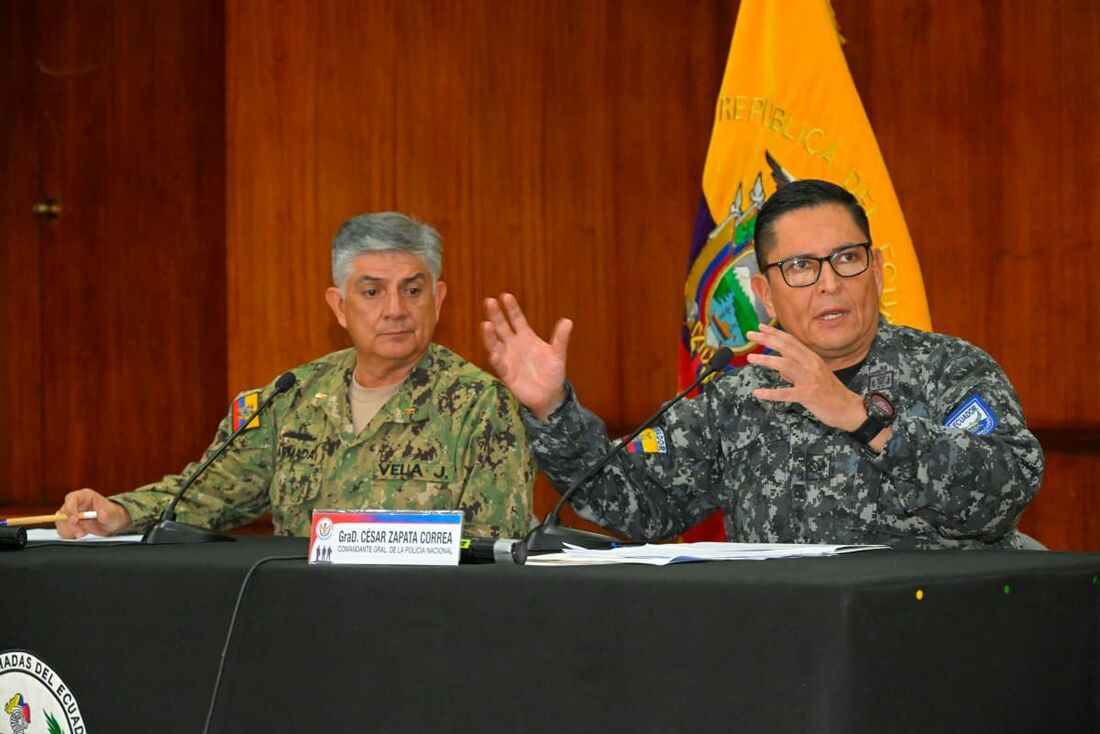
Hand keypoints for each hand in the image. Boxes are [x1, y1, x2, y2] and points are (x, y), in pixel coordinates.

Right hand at [56, 489, 132, 538]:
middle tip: (81, 534)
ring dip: (69, 531)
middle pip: (64, 512)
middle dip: (70, 524)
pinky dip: (68, 535)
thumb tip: (101, 515)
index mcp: (85, 495)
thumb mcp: (113, 515)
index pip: (72, 498)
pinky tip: (78, 536)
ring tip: (82, 535)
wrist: (112, 523)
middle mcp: (75, 503)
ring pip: (61, 522)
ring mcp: (70, 513)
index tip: (75, 520)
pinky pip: (63, 529)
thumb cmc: (113, 515)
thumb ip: (107, 515)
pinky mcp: (69, 523)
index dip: (70, 509)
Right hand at [482, 293, 571, 419]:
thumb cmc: (553, 373)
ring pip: (495, 344)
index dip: (512, 308)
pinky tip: (494, 354)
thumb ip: (560, 339)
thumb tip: (568, 321)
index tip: (505, 296)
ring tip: (486, 324)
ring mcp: (508, 358)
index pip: (517, 319)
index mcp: (526, 337)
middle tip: (490, 301)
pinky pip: (499, 366)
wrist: (549, 395)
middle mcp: (514, 345)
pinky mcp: (507, 374)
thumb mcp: (558, 354)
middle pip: (502, 327)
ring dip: (490, 335)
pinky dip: (497, 360)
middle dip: (496, 315)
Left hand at [746, 323, 866, 432]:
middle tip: (750, 335)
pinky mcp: (809, 396)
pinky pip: (787, 393)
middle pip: (786, 348)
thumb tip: (780, 368)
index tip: (759, 327)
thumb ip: (797, 370)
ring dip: (767, 360)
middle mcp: (811, 365)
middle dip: (767, 340)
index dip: (775, 333)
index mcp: (812, 358)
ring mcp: (810, 380)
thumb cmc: (830, 392)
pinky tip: (758, 393)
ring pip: (786, 365)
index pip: (791, 341)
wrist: (849, 408)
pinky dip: (772, 393)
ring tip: (750, 358)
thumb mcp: (815, 375)